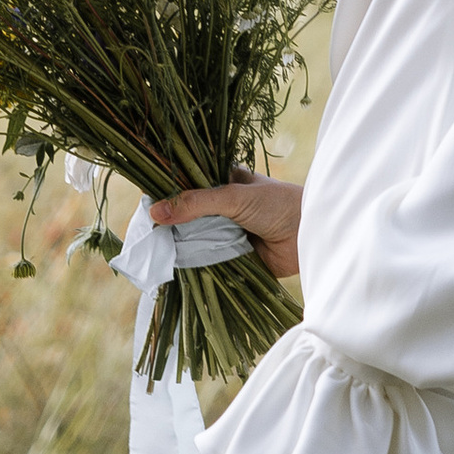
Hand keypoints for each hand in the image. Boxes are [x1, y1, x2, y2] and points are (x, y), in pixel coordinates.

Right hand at [150, 177, 301, 283]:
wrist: (311, 235)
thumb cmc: (278, 204)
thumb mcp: (234, 196)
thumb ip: (196, 203)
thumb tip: (154, 212)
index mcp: (220, 184)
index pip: (185, 188)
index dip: (165, 196)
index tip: (142, 205)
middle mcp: (220, 208)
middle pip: (186, 218)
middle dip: (169, 226)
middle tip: (143, 235)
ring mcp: (225, 234)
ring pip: (194, 241)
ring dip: (180, 248)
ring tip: (152, 253)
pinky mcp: (232, 258)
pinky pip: (207, 263)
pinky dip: (194, 267)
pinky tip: (173, 270)